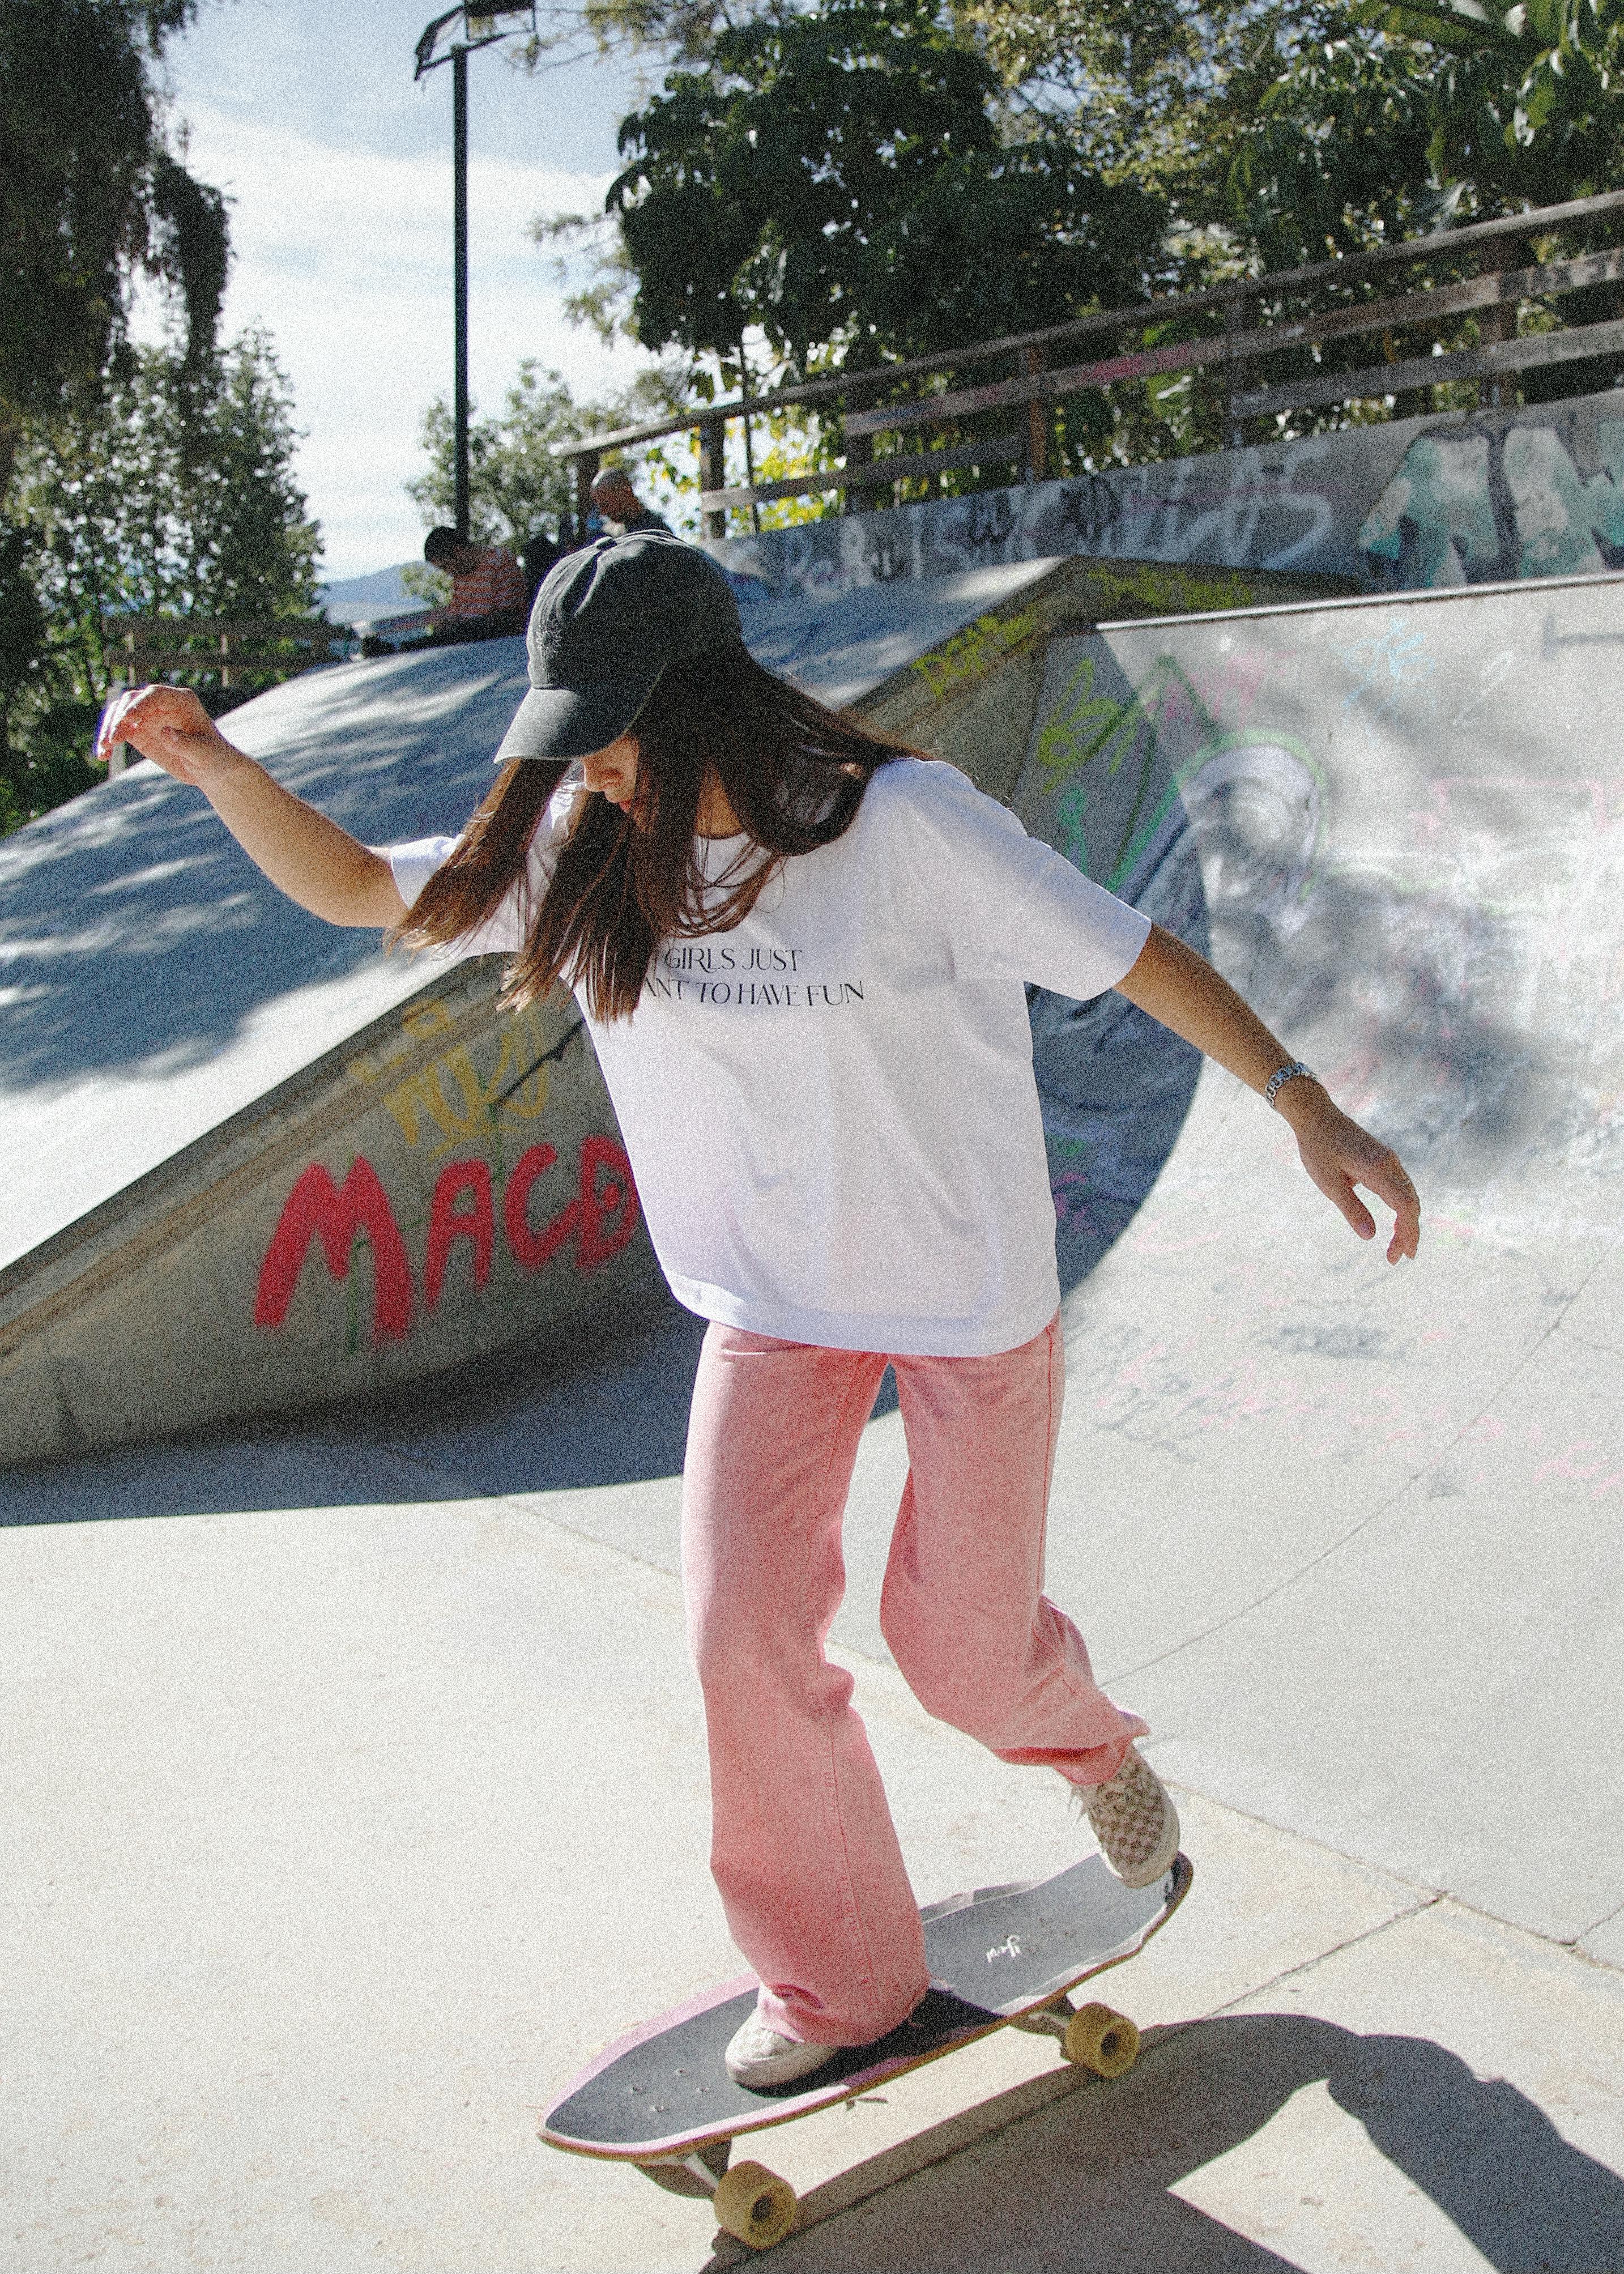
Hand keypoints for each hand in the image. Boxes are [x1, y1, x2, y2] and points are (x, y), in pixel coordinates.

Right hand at [95, 684, 238, 787]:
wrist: (211, 770)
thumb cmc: (214, 757)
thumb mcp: (205, 754)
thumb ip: (186, 744)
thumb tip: (165, 732)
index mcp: (182, 700)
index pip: (155, 694)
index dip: (140, 704)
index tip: (128, 719)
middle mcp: (161, 704)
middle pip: (132, 701)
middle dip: (120, 718)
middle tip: (114, 740)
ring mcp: (147, 716)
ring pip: (119, 714)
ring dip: (109, 729)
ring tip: (105, 749)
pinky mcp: (138, 732)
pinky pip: (118, 731)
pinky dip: (108, 742)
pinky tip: (103, 756)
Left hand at [1276, 1081, 1420, 1263]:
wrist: (1315, 1115)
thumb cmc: (1318, 1149)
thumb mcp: (1329, 1183)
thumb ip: (1351, 1209)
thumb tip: (1370, 1236)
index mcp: (1378, 1169)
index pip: (1405, 1207)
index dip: (1408, 1233)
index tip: (1402, 1256)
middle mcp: (1390, 1163)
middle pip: (1411, 1203)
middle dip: (1408, 1233)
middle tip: (1396, 1258)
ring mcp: (1389, 1159)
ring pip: (1409, 1195)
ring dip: (1407, 1221)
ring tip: (1397, 1246)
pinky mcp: (1384, 1158)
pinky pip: (1401, 1186)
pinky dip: (1403, 1207)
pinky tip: (1396, 1221)